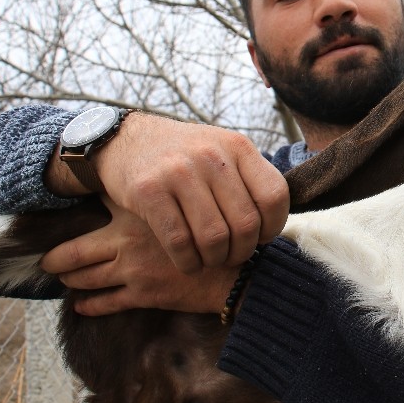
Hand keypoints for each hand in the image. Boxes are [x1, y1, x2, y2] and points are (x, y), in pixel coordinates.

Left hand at [40, 198, 242, 315]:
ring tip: (61, 279)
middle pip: (77, 252)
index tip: (63, 208)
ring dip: (70, 280)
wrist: (237, 268)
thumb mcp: (195, 195)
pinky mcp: (142, 294)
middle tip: (46, 261)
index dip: (77, 209)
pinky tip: (81, 306)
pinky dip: (90, 305)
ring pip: (86, 278)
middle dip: (57, 258)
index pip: (97, 205)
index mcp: (139, 211)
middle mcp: (128, 239)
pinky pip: (106, 303)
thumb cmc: (219, 228)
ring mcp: (132, 269)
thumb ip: (170, 187)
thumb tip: (147, 177)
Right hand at [81, 112, 287, 272]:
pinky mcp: (148, 191)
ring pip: (214, 237)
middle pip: (245, 223)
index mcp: (238, 146)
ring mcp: (179, 172)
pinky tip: (188, 262)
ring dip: (215, 260)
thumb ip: (248, 179)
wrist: (127, 140)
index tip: (261, 238)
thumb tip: (275, 224)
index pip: (274, 195)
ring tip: (210, 259)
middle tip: (231, 256)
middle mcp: (211, 156)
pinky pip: (179, 242)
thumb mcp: (222, 152)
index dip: (273, 226)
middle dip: (242, 251)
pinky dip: (188, 262)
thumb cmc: (184, 156)